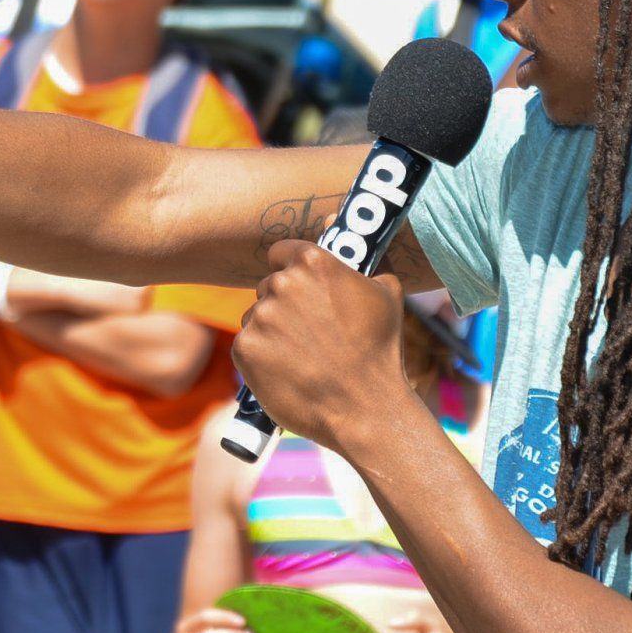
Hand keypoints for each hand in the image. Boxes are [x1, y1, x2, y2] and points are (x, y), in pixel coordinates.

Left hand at [231, 240, 408, 452]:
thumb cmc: (380, 351)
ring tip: (302, 355)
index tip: (302, 288)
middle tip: (309, 330)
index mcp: (314, 262)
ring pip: (256, 315)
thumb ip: (362, 258)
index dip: (291, 268)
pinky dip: (261, 356)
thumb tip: (335, 223)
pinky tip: (288, 370)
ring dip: (271, 330)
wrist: (364, 408)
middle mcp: (282, 283)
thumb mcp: (386, 293)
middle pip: (269, 285)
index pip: (281, 251)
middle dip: (284, 304)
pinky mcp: (245, 349)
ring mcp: (261, 317)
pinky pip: (247, 344)